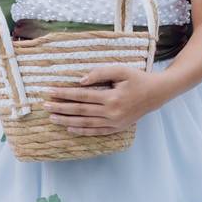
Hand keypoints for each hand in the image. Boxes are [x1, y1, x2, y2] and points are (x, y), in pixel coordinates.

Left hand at [44, 68, 169, 135]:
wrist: (156, 94)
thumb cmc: (137, 79)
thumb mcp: (121, 70)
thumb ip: (100, 73)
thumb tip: (80, 81)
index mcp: (112, 97)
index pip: (82, 96)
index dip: (64, 94)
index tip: (50, 91)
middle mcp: (111, 112)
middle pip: (80, 111)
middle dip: (61, 108)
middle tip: (45, 106)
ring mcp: (114, 123)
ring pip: (85, 123)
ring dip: (67, 121)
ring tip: (53, 117)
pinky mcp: (117, 128)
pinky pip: (95, 132)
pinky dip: (81, 131)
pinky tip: (69, 127)